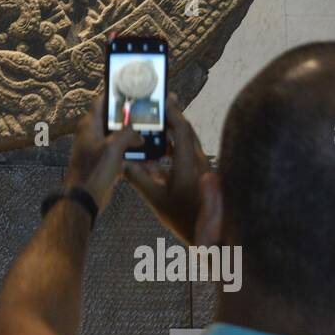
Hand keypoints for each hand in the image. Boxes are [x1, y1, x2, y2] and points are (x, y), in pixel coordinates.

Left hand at [64, 92, 143, 214]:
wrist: (84, 198)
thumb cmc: (94, 170)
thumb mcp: (113, 148)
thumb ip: (127, 134)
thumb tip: (139, 131)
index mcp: (90, 125)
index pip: (102, 102)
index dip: (116, 96)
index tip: (132, 92)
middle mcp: (93, 134)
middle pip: (114, 121)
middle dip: (132, 120)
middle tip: (150, 116)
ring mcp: (99, 149)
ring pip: (121, 139)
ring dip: (136, 140)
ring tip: (154, 138)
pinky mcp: (105, 163)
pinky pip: (122, 155)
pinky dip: (134, 157)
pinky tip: (150, 161)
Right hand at [124, 93, 208, 244]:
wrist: (212, 236)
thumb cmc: (184, 217)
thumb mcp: (156, 199)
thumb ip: (138, 179)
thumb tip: (123, 164)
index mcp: (188, 162)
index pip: (181, 128)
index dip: (172, 111)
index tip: (163, 98)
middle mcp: (200, 161)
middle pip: (187, 132)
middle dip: (174, 118)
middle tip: (162, 107)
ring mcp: (204, 169)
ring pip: (188, 146)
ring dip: (173, 137)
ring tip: (158, 133)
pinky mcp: (204, 178)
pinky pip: (189, 158)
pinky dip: (176, 153)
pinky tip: (164, 160)